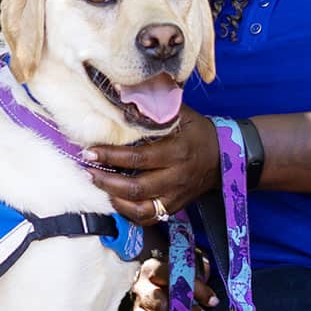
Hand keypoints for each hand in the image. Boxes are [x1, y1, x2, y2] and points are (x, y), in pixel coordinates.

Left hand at [84, 105, 219, 224]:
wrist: (223, 158)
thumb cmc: (197, 131)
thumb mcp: (181, 113)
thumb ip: (154, 106)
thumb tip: (121, 93)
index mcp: (176, 152)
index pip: (138, 158)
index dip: (112, 156)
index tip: (91, 151)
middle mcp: (176, 177)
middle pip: (136, 187)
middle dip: (106, 180)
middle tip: (87, 169)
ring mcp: (175, 196)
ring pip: (140, 208)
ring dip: (114, 199)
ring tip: (96, 184)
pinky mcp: (173, 207)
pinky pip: (148, 218)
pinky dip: (128, 213)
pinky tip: (113, 200)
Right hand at [129, 251, 217, 310]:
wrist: (165, 291)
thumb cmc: (179, 279)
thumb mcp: (190, 267)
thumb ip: (198, 270)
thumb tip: (207, 283)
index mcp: (152, 269)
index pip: (168, 274)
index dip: (192, 288)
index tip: (212, 300)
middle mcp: (141, 289)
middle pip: (156, 302)